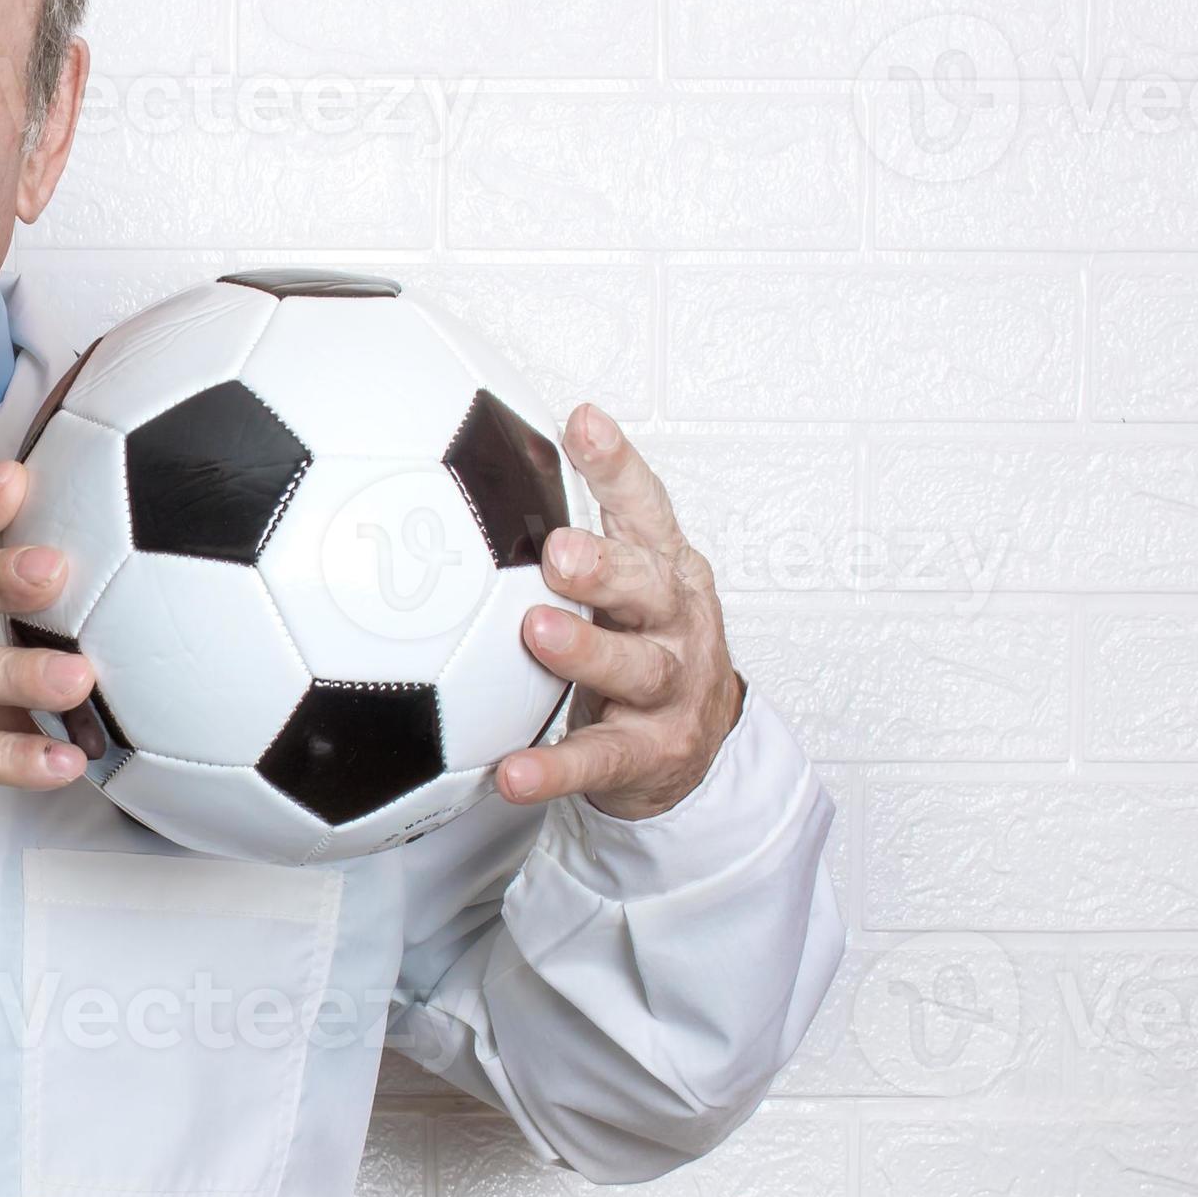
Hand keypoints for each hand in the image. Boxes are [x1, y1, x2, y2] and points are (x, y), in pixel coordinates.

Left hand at [497, 403, 746, 821]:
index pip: (647, 509)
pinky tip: (512, 773)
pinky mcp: (648, 754)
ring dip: (587, 651)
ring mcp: (669, 691)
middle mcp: (677, 624)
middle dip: (607, 566)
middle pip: (650, 587)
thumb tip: (502, 453)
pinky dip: (555, 769)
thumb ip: (582, 528)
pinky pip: (598, 762)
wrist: (695, 745)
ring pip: (633, 668)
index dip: (618, 466)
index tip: (582, 423)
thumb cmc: (646, 644)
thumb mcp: (628, 581)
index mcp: (666, 571)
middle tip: (560, 550)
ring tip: (538, 634)